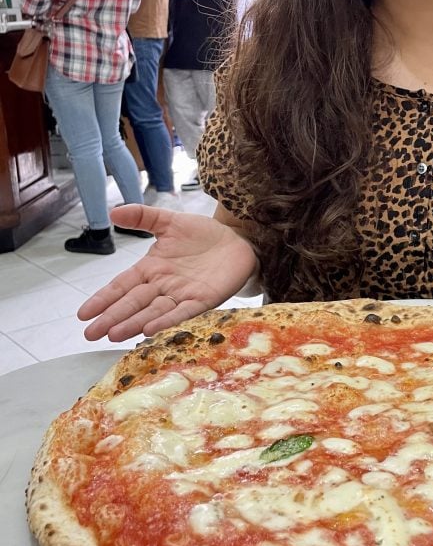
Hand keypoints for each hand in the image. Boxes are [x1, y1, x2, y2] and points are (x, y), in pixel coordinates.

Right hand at [77, 204, 258, 342]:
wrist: (237, 239)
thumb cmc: (201, 234)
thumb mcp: (169, 221)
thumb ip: (143, 217)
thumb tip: (113, 212)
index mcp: (151, 268)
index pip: (121, 285)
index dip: (103, 299)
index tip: (83, 313)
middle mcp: (163, 285)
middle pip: (133, 303)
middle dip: (112, 318)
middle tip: (91, 333)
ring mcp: (182, 294)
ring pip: (153, 311)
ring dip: (134, 323)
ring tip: (114, 334)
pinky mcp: (203, 299)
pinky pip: (182, 312)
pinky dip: (166, 320)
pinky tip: (150, 329)